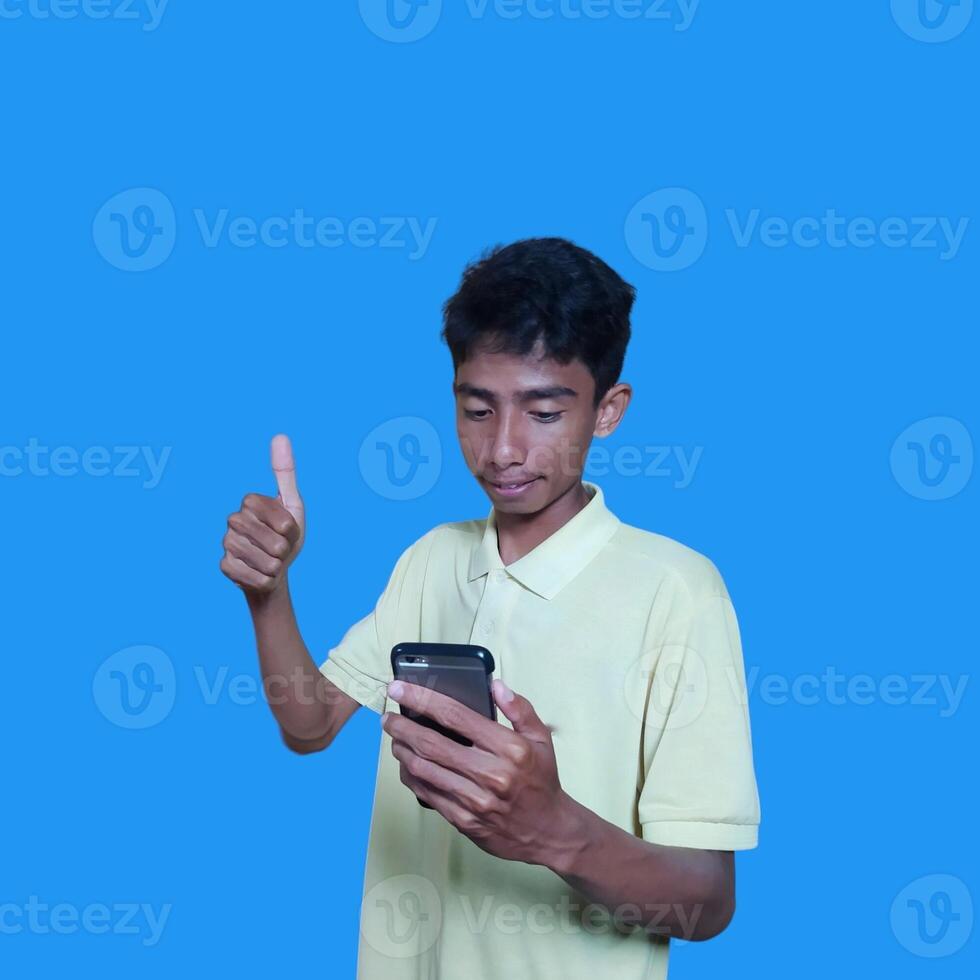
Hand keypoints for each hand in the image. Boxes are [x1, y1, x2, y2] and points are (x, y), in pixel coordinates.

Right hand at [220, 434, 305, 596]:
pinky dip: (264, 579)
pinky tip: (259, 573)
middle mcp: (233, 519)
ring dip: (276, 566)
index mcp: (250, 501)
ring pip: (265, 561)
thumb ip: (285, 473)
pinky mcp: (224, 566)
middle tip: (280, 548)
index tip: (287, 529)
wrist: (274, 570)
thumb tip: (280, 436)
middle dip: (285, 550)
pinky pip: (253, 577)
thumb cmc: (285, 535)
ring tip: (271, 561)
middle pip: (275, 542)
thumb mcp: (293, 504)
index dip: (291, 529)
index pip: (283, 520)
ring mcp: (227, 543)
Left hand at [382, 679, 572, 865]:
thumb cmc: (541, 780)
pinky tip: (407, 764)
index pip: (456, 716)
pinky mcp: (464, 820)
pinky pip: (427, 794)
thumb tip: (495, 684)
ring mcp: (474, 800)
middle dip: (403, 726)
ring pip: (424, 769)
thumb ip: (519, 708)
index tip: (400, 688)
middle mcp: (490, 774)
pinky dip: (411, 776)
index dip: (423, 699)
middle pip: (432, 743)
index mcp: (508, 748)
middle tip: (388, 716)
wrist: (548, 831)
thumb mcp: (540, 738)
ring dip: (403, 750)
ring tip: (395, 738)